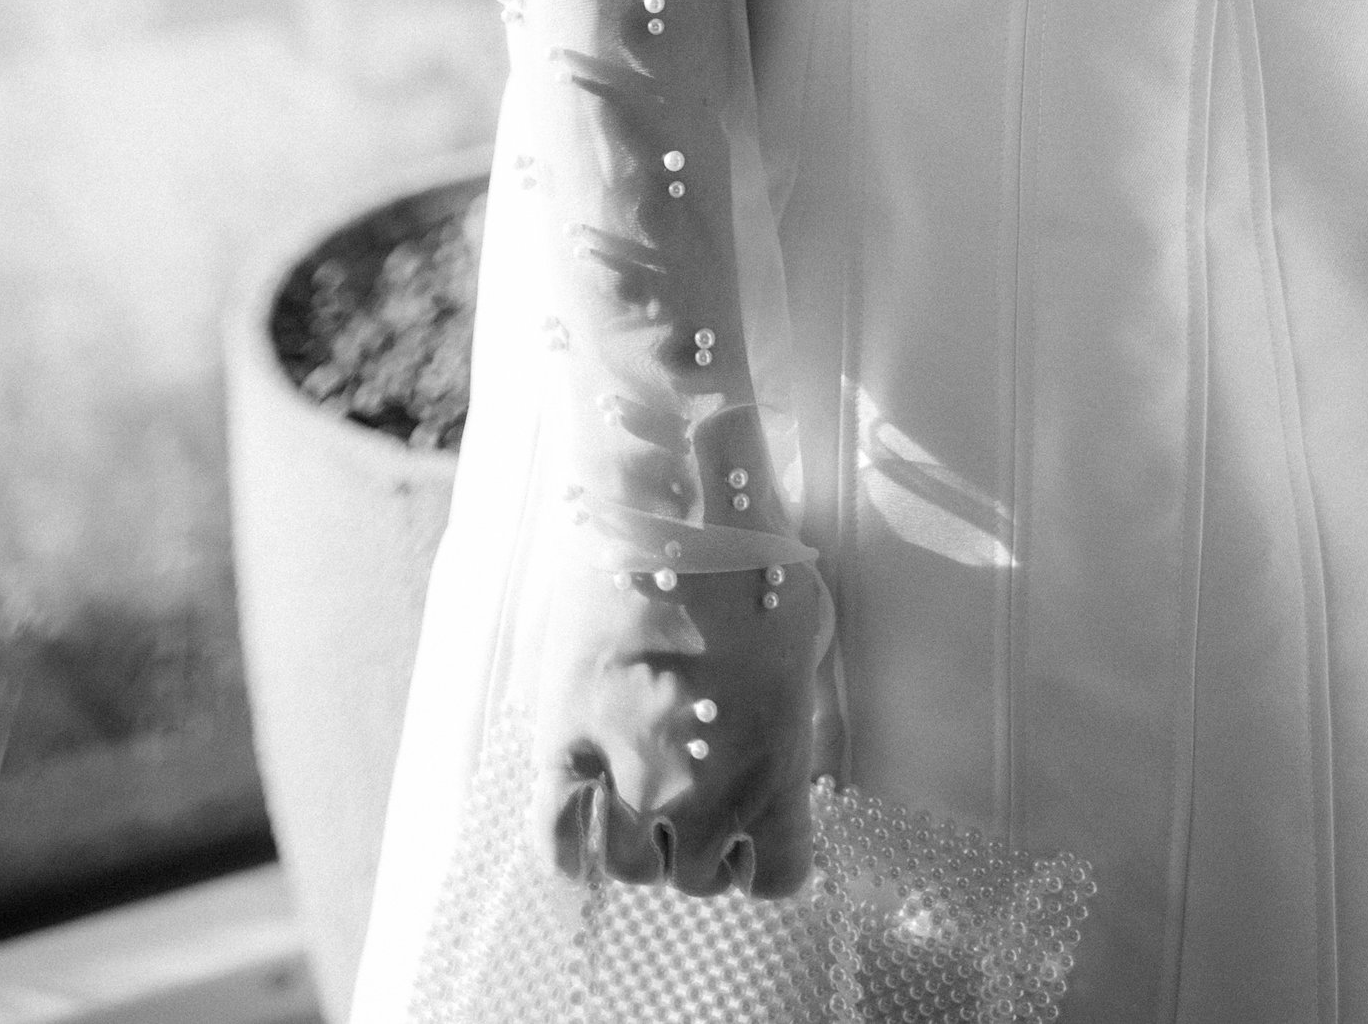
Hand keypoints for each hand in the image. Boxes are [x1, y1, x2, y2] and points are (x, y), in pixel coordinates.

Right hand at [529, 548, 831, 897]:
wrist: (665, 491)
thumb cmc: (752, 549)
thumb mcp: (809, 637)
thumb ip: (797, 719)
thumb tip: (786, 761)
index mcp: (774, 761)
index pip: (779, 877)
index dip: (770, 860)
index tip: (761, 836)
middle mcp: (701, 788)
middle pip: (696, 876)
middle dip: (703, 848)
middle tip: (699, 803)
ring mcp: (626, 770)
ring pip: (629, 867)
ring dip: (641, 846)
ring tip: (645, 802)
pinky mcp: (563, 740)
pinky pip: (558, 840)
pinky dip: (575, 846)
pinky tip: (592, 812)